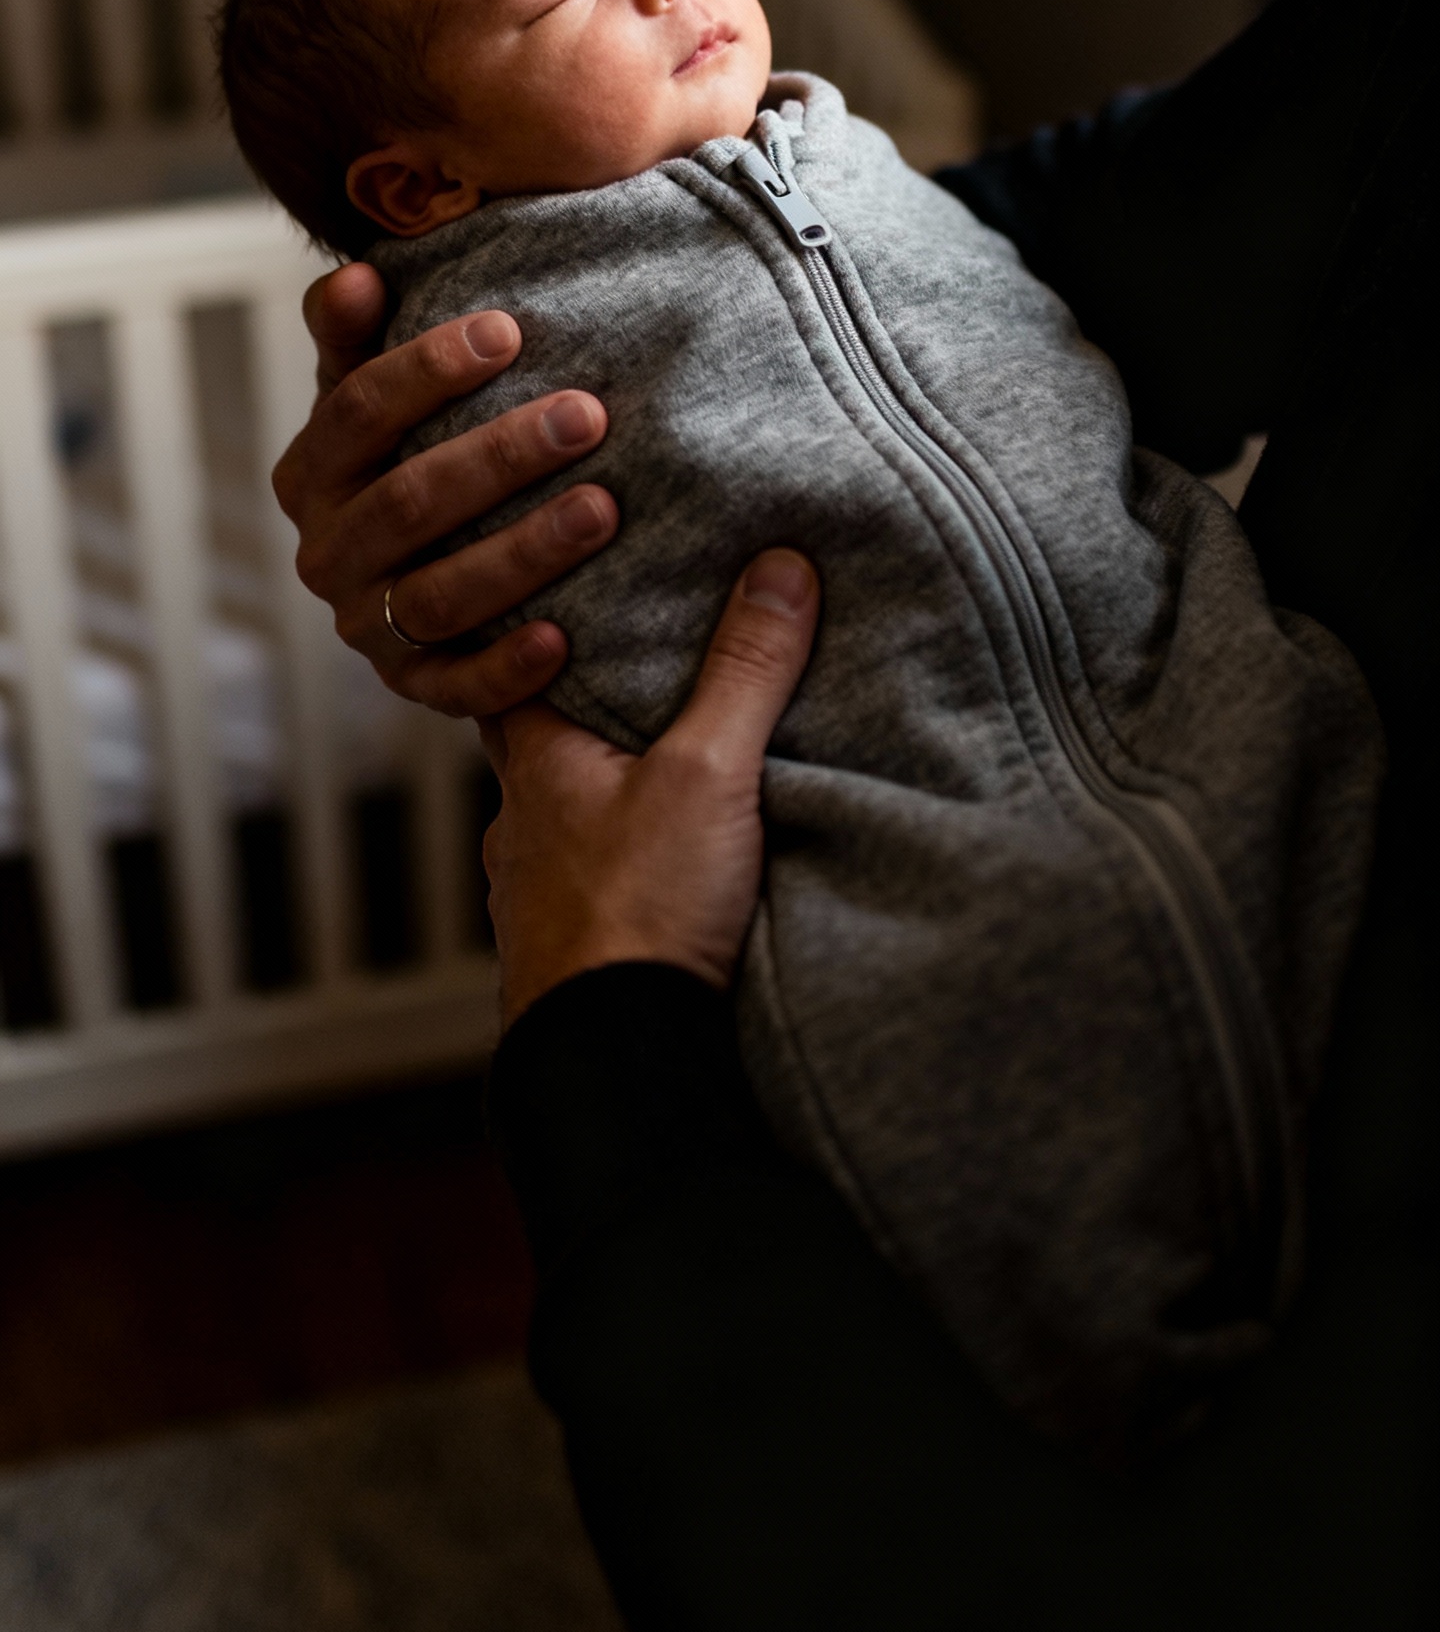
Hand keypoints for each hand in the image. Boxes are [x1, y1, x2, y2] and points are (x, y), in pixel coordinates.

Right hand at [273, 259, 619, 717]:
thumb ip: (358, 334)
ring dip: (523, 552)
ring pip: (440, 594)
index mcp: (311, 473)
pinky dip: (506, 669)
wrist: (422, 569)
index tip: (509, 331)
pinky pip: (456, 686)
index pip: (356, 412)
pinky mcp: (414, 686)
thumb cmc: (412, 453)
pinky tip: (566, 638)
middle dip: (500, 455)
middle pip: (407, 502)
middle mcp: (327, 554)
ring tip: (603, 508)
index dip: (427, 370)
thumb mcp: (377, 391)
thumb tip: (359, 276)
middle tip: (588, 415)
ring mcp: (368, 626)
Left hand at [479, 549, 819, 1025]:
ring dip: (604, 795)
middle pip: (544, 741)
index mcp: (534, 762)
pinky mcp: (566, 956)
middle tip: (645, 673)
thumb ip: (745, 671)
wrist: (617, 1065)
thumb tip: (780, 566)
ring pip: (563, 820)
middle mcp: (518, 824)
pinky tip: (659, 872)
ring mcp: (533, 897)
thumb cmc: (640, 915)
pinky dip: (617, 867)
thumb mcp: (709, 772)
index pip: (517, 664)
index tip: (581, 588)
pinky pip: (587, 888)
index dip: (546, 625)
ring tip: (665, 770)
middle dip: (590, 709)